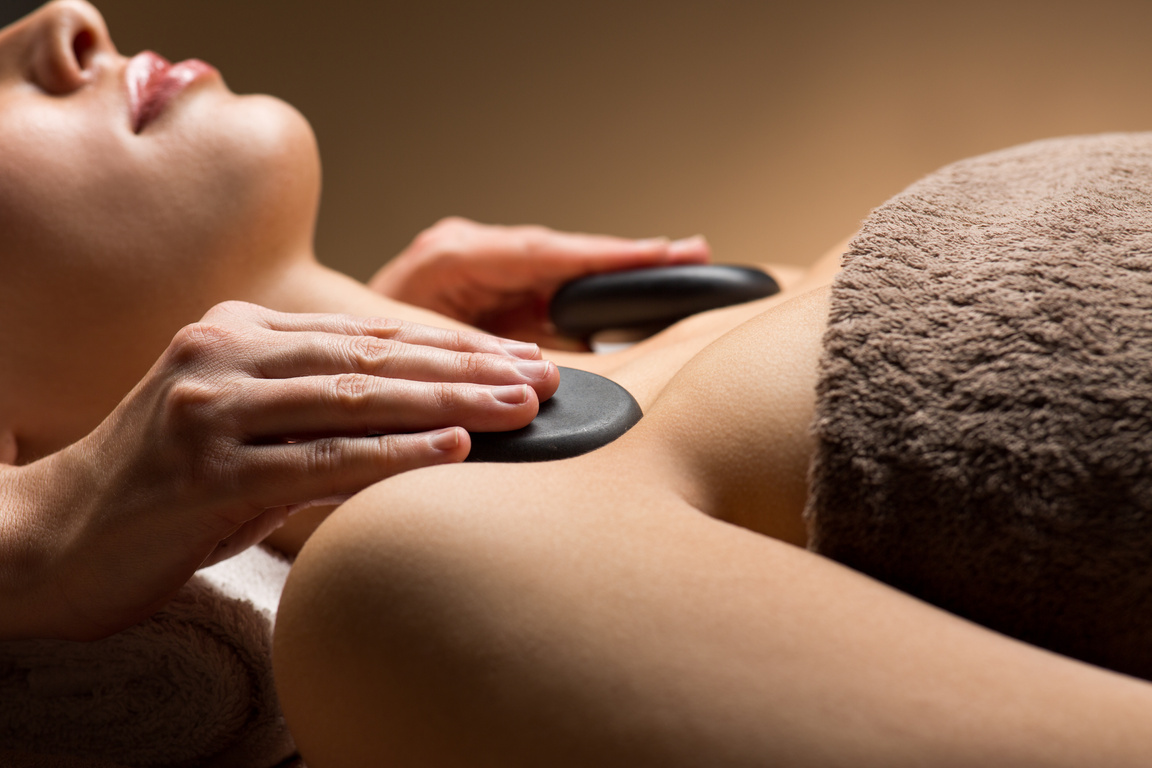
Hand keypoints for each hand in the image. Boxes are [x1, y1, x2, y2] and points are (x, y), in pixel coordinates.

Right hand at [5, 300, 557, 639]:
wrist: (47, 539)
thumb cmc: (158, 489)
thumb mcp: (240, 428)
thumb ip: (312, 407)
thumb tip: (423, 420)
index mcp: (236, 333)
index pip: (367, 337)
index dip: (449, 348)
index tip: (517, 360)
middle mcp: (224, 355)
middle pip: (374, 358)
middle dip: (468, 368)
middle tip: (543, 378)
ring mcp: (212, 411)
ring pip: (357, 398)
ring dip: (451, 404)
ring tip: (521, 408)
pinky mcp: (206, 472)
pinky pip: (320, 461)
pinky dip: (395, 456)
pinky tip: (455, 454)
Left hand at [369, 217, 710, 347]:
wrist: (323, 371)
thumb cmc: (363, 366)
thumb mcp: (421, 361)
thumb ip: (482, 361)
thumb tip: (546, 377)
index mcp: (450, 261)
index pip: (545, 253)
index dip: (607, 257)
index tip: (664, 254)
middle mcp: (468, 255)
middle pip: (562, 255)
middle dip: (626, 258)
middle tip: (693, 254)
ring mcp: (477, 273)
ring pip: (558, 271)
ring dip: (614, 273)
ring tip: (679, 266)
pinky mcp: (485, 296)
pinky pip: (544, 291)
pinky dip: (587, 292)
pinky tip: (632, 292)